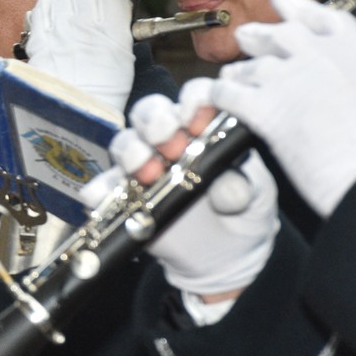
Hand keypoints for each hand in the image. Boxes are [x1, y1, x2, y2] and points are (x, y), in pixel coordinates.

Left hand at [22, 0, 134, 113]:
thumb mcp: (124, 60)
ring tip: (66, 19)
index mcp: (112, 30)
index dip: (112, 6)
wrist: (72, 114)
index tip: (109, 14)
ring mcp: (58, 28)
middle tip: (87, 12)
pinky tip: (49, 21)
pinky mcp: (38, 36)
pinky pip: (39, 7)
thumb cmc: (102, 94)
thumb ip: (118, 33)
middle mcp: (85, 23)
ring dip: (64, 3)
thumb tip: (112, 20)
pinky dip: (44, 9)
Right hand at [111, 89, 278, 300]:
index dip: (194, 102)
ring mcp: (143, 167)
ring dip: (131, 152)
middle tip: (171, 144)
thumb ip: (245, 188)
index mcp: (205, 129)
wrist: (222, 257)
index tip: (199, 121)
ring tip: (147, 172)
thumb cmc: (244, 214)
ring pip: (124, 144)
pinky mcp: (124, 196)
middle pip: (150, 113)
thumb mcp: (256, 199)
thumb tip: (229, 187)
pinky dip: (99, 189)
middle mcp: (170, 141)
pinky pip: (104, 187)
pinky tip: (101, 195)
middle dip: (156, 122)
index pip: (194, 98)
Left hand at [212, 0, 355, 217]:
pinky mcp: (265, 108)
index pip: (319, 16)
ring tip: (233, 76)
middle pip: (279, 34)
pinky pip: (229, 93)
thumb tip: (353, 74)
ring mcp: (287, 79)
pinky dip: (220, 94)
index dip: (297, 9)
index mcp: (353, 49)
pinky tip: (218, 98)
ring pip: (251, 65)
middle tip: (248, 37)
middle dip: (260, 35)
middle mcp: (317, 56)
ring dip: (240, 71)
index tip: (281, 3)